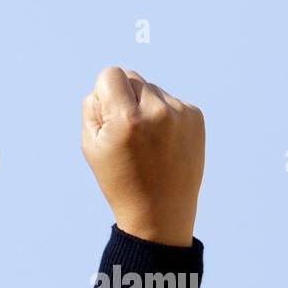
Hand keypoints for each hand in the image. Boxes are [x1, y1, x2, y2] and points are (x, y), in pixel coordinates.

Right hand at [81, 67, 204, 246]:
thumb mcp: (92, 146)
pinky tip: (164, 144)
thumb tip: (106, 85)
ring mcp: (180, 113)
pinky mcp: (196, 117)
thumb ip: (92, 107)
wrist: (160, 213)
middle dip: (125, 98)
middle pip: (133, 78)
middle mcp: (157, 111)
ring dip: (146, 108)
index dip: (105, 92)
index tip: (109, 115)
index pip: (111, 73)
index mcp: (127, 118)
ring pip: (153, 90)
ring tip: (148, 144)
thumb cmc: (120, 180)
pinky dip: (164, 116)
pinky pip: (171, 101)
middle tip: (128, 134)